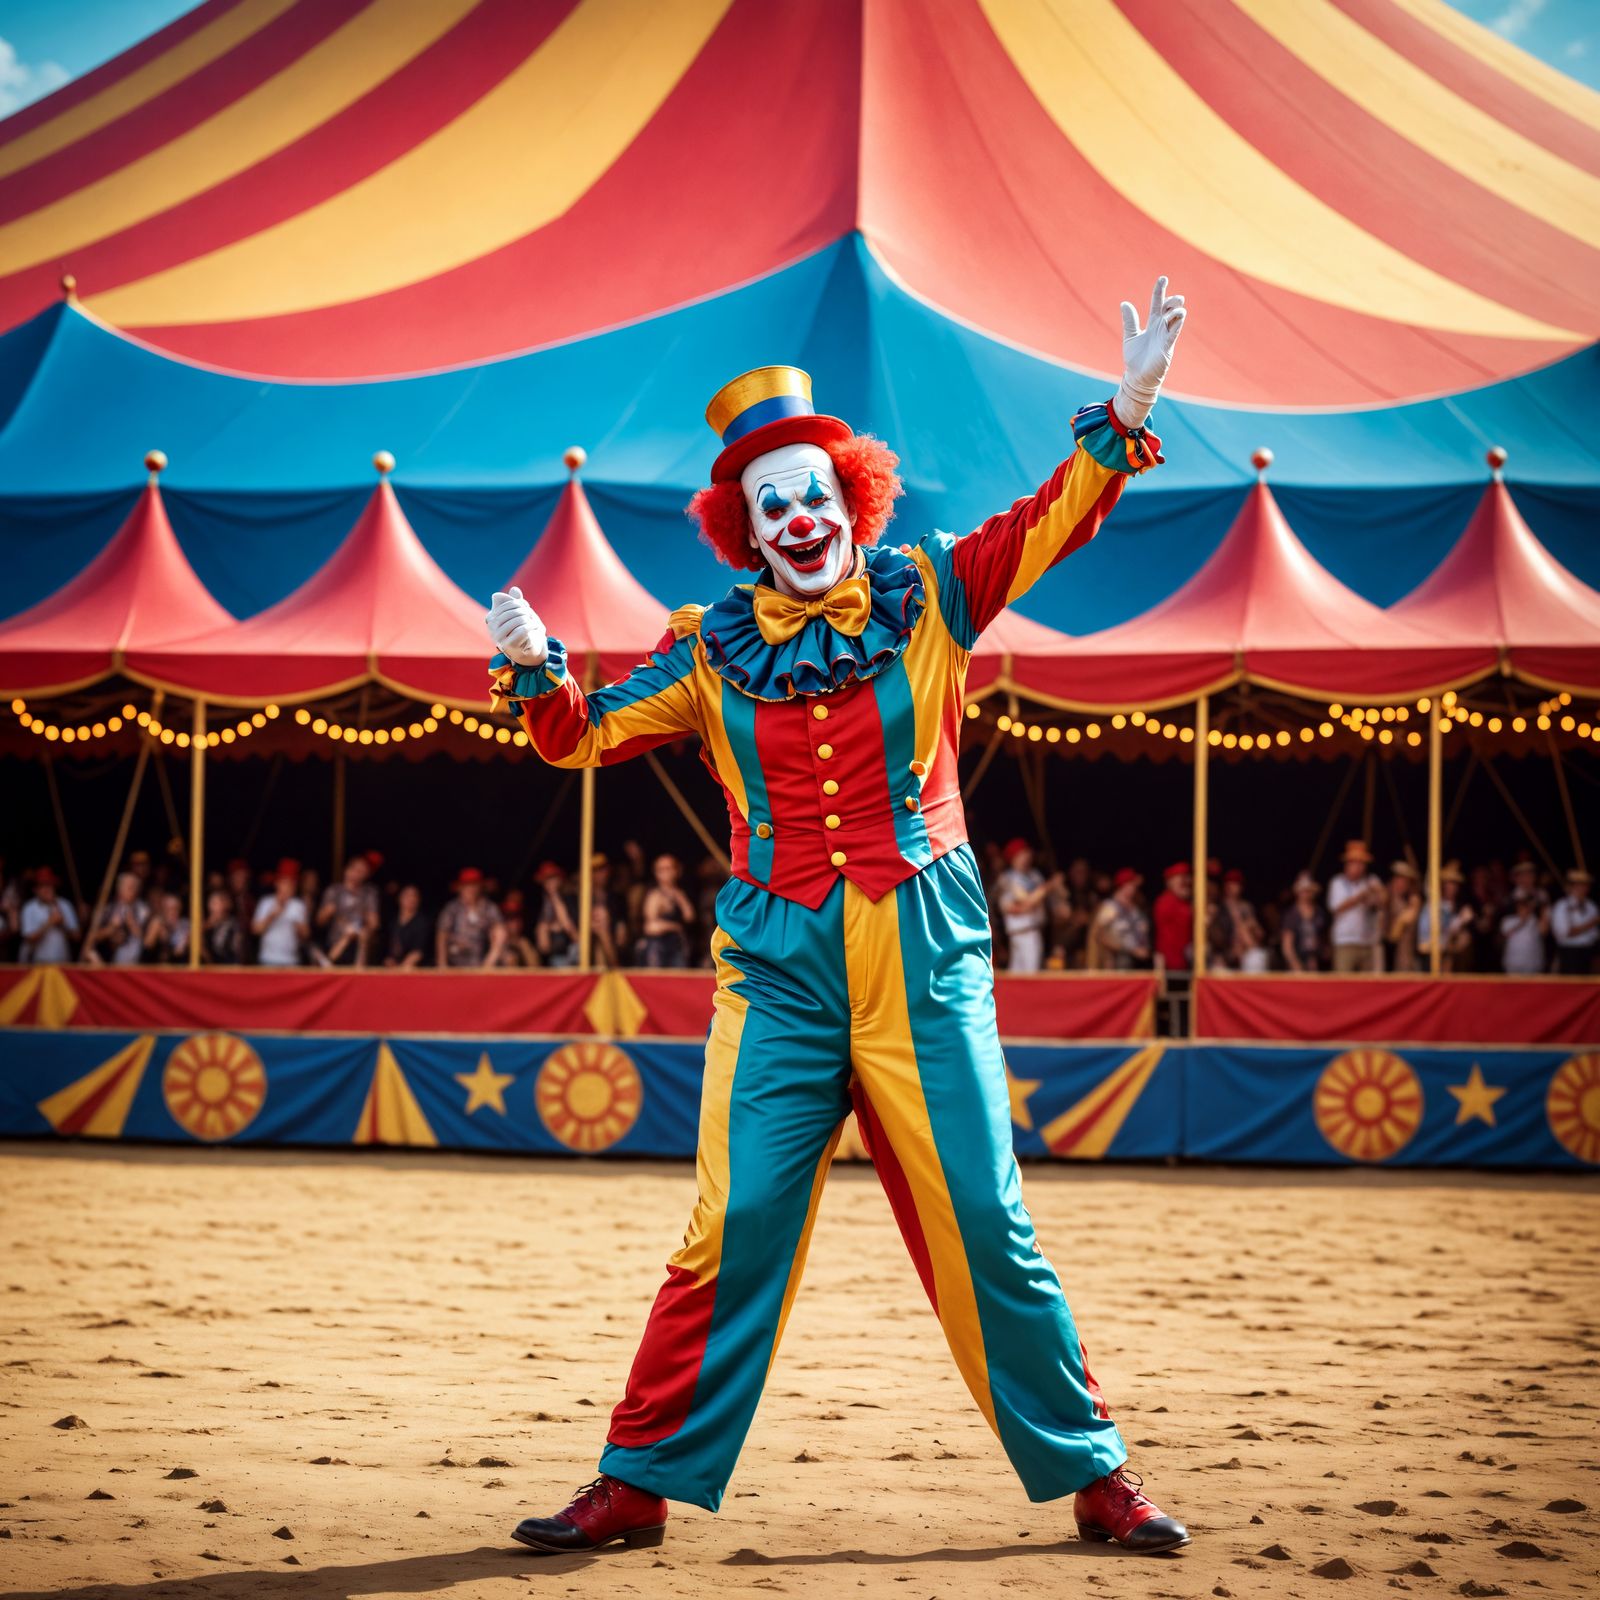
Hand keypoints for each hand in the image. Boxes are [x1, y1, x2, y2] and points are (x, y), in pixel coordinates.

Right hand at [487, 586, 546, 666]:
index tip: (526, 606)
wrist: (530, 649)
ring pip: (517, 620)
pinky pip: (522, 630)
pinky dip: (531, 626)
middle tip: (531, 614)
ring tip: (533, 621)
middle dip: (524, 611)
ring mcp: (498, 637)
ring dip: (528, 619)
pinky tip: (535, 626)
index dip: (517, 603)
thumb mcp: (520, 613)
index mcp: (491, 618)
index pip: (504, 604)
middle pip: (511, 612)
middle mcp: (491, 628)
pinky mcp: (508, 645)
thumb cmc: (523, 629)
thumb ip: (516, 601)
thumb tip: (515, 589)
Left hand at [1115, 276, 1185, 427]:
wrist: (1137, 377)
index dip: (1160, 291)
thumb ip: (1129, 321)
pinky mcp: (1167, 347)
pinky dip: (1176, 324)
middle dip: (1173, 301)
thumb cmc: (1135, 358)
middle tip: (1174, 297)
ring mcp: (1166, 337)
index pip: (1158, 303)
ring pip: (1175, 319)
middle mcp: (1161, 328)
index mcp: (1153, 324)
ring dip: (1176, 311)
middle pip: (1170, 309)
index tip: (1163, 278)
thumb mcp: (1130, 336)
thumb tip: (1124, 303)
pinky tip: (1180, 315)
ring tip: (1176, 304)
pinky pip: (1174, 333)